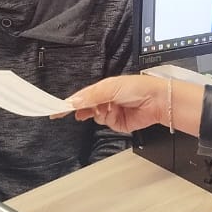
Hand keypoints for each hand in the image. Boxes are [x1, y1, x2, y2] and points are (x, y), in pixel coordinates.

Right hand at [66, 75, 196, 133]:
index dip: (69, 103)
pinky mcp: (117, 123)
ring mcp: (111, 112)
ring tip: (108, 107)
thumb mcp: (110, 87)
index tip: (56, 109)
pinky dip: (107, 119)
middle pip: (85, 108)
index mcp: (102, 89)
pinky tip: (114, 113)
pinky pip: (105, 124)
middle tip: (75, 112)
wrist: (156, 101)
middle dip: (82, 110)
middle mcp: (105, 100)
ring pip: (94, 117)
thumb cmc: (137, 87)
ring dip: (98, 113)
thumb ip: (91, 95)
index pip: (81, 96)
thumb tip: (74, 101)